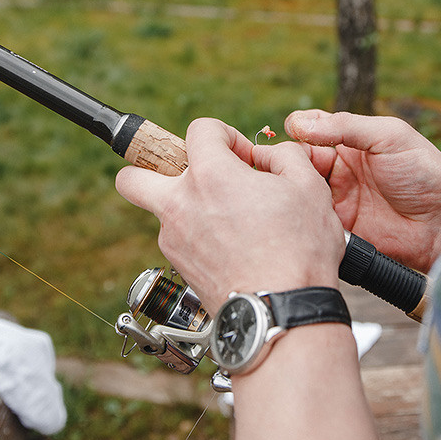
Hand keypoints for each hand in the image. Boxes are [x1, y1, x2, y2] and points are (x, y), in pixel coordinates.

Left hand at [115, 118, 344, 305]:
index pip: (200, 129)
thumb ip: (284, 155)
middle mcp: (180, 204)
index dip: (226, 135)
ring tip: (225, 218)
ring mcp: (174, 239)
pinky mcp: (179, 268)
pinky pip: (177, 241)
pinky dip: (196, 237)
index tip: (245, 156)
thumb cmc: (298, 250)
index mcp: (210, 175)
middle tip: (187, 174)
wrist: (281, 310)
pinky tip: (231, 247)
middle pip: (132, 175)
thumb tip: (267, 155)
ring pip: (159, 212)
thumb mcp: (309, 187)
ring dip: (183, 206)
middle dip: (150, 166)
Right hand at [284, 110, 440, 272]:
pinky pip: (310, 217)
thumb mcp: (390, 137)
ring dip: (290, 185)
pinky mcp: (337, 226)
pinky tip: (294, 210)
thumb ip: (347, 126)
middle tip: (283, 165)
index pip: (311, 129)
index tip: (292, 134)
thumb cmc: (425, 173)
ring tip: (286, 186)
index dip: (297, 130)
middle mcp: (340, 168)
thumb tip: (300, 123)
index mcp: (352, 141)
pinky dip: (300, 213)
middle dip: (287, 159)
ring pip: (299, 187)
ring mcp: (337, 198)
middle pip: (299, 159)